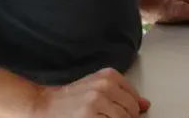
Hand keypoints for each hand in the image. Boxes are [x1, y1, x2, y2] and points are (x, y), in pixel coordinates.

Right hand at [31, 68, 149, 117]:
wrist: (42, 106)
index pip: (134, 98)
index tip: (118, 113)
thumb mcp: (97, 88)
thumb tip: (146, 105)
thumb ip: (122, 94)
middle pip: (131, 110)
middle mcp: (104, 86)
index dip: (130, 110)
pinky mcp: (90, 117)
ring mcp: (97, 102)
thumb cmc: (70, 99)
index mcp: (108, 76)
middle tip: (106, 117)